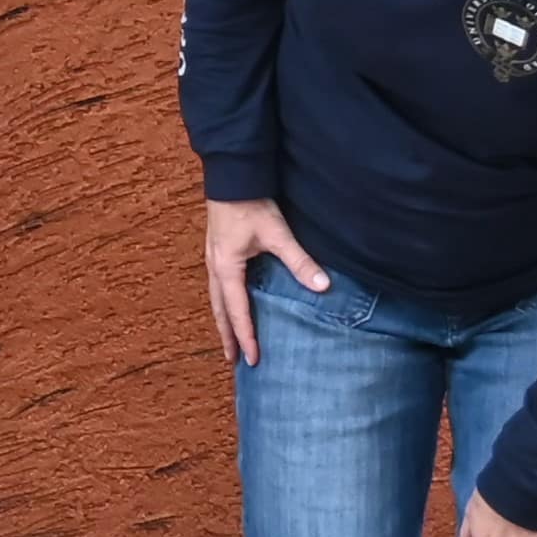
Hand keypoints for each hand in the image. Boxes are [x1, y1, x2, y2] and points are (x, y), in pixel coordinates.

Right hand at [204, 198, 326, 365]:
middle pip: (220, 310)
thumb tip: (323, 285)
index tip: (254, 359)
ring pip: (216, 299)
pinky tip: (232, 304)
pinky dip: (224, 302)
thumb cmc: (250, 204)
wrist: (232, 175)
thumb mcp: (277, 233)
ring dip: (224, 320)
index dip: (247, 336)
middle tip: (234, 360)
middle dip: (228, 335)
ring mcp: (213, 259)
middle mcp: (215, 267)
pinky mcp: (218, 250)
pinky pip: (218, 285)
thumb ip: (299, 261)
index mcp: (227, 268)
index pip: (238, 311)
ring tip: (230, 338)